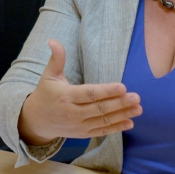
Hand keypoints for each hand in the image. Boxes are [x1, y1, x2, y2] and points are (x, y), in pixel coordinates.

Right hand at [17, 39, 142, 145]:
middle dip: (119, 103)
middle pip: (99, 108)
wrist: (36, 120)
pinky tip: (130, 123)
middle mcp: (73, 113)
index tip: (122, 87)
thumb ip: (56, 59)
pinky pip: (101, 131)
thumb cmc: (45, 93)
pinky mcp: (82, 133)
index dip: (106, 91)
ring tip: (138, 109)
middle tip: (136, 97)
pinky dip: (116, 128)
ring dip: (122, 115)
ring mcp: (78, 125)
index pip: (89, 94)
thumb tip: (53, 40)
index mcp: (66, 96)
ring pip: (103, 120)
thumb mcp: (48, 75)